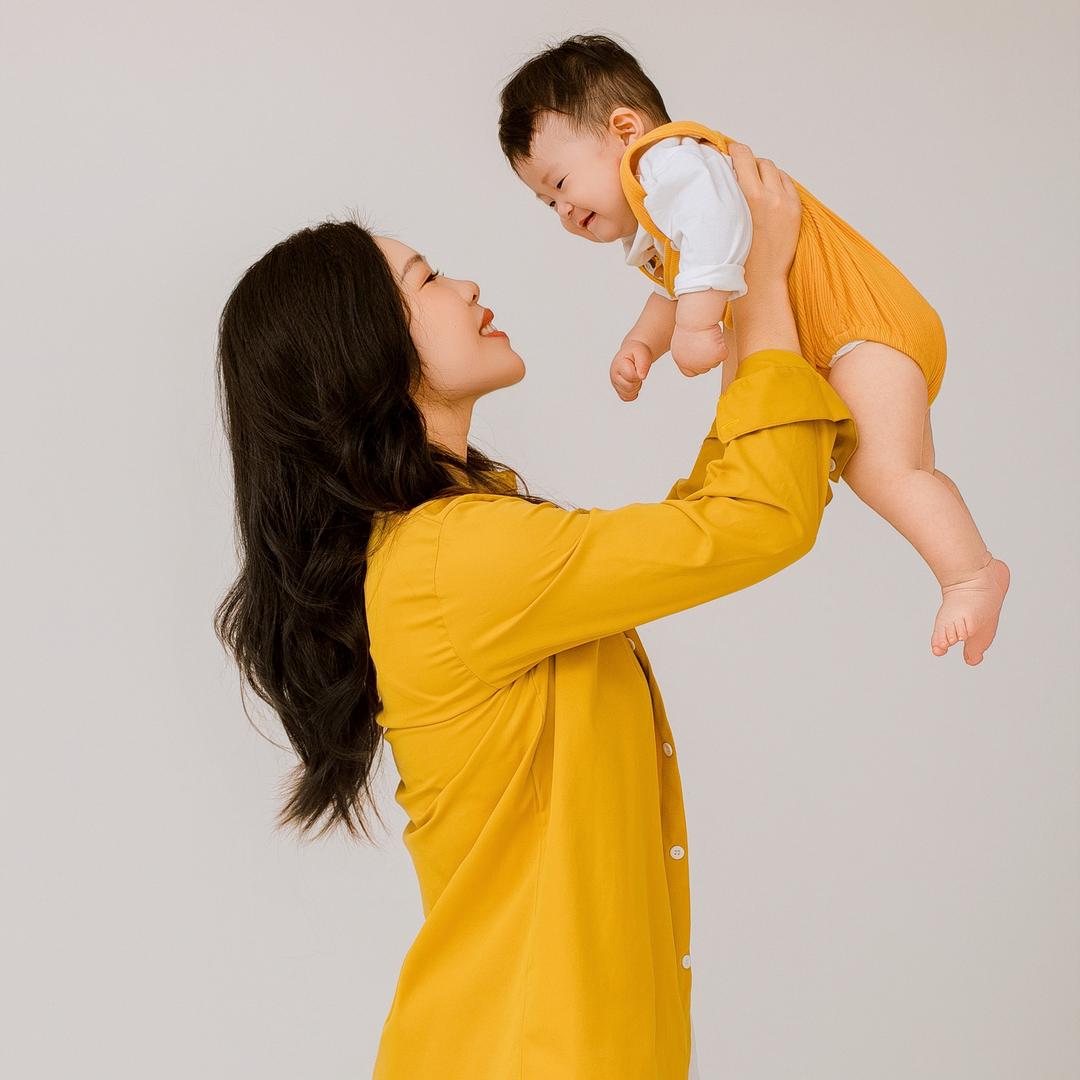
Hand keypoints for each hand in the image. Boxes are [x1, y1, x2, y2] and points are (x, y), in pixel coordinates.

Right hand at [609, 339, 654, 400]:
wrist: (632, 353)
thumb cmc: (637, 353)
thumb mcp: (642, 353)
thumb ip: (643, 364)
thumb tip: (642, 376)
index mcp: (618, 365)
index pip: (631, 376)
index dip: (639, 374)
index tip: (638, 367)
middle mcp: (613, 376)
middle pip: (629, 387)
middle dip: (637, 381)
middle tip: (637, 372)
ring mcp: (615, 384)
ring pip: (628, 394)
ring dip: (636, 387)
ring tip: (634, 377)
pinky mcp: (618, 390)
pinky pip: (627, 398)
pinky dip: (633, 393)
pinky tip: (633, 383)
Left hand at [670, 323, 728, 376]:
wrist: (696, 317)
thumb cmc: (690, 322)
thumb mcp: (683, 341)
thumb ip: (688, 353)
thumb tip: (697, 355)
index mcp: (680, 360)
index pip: (689, 372)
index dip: (697, 366)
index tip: (702, 358)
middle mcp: (691, 364)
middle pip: (704, 368)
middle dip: (708, 358)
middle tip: (708, 344)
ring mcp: (704, 362)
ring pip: (715, 362)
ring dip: (715, 351)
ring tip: (710, 337)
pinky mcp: (716, 356)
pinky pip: (724, 355)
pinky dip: (723, 346)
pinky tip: (716, 336)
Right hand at [727, 141, 801, 281]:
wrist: (761, 282)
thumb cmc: (736, 258)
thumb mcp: (726, 222)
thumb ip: (727, 196)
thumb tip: (724, 175)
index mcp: (750, 198)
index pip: (743, 156)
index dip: (733, 150)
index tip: (727, 151)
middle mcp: (771, 196)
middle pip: (759, 161)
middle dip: (748, 162)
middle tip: (738, 170)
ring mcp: (786, 202)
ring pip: (774, 171)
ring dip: (763, 172)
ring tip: (753, 184)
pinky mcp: (795, 210)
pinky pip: (787, 183)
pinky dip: (777, 183)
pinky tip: (768, 193)